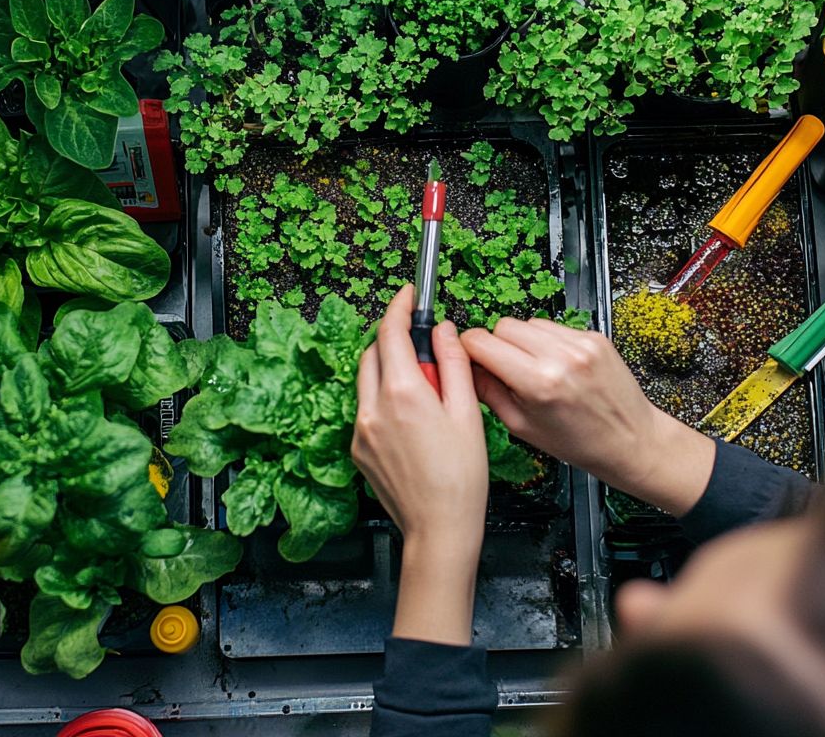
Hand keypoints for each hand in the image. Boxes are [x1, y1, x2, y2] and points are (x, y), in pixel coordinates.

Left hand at [353, 285, 488, 644]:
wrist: (439, 529)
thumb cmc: (461, 476)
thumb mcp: (466, 412)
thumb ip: (452, 364)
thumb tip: (443, 330)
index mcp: (403, 392)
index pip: (390, 332)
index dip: (398, 307)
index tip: (407, 295)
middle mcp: (372, 407)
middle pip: (373, 353)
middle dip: (393, 339)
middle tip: (424, 345)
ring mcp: (360, 430)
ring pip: (366, 381)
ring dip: (387, 369)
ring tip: (423, 387)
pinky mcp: (357, 450)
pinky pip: (365, 409)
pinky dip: (382, 399)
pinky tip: (411, 418)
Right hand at [460, 318, 714, 516]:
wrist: (630, 440)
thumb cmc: (578, 443)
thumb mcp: (521, 427)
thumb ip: (487, 392)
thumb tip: (465, 367)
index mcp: (538, 383)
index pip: (483, 342)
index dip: (469, 348)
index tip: (469, 356)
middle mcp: (561, 356)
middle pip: (504, 326)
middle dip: (497, 344)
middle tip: (504, 369)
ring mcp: (581, 343)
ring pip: (528, 323)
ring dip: (522, 341)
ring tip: (534, 369)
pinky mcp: (594, 336)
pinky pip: (554, 327)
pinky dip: (547, 341)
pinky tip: (555, 365)